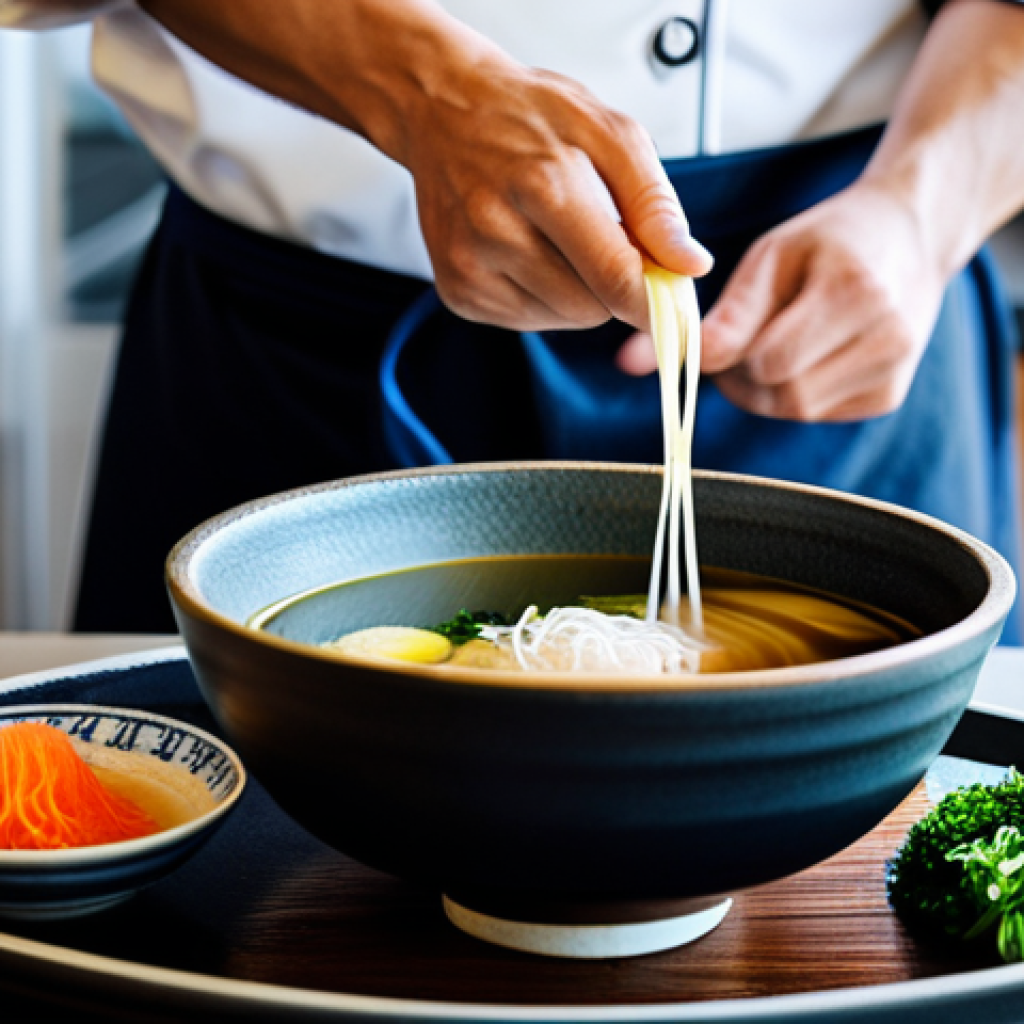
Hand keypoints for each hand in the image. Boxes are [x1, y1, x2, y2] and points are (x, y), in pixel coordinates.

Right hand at [400, 54, 712, 331]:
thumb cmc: (531, 117)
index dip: (653, 302)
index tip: (674, 308)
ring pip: (564, 319)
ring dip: (578, 290)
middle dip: (612, 284)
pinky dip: (543, 296)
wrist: (444, 111)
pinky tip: (528, 250)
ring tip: (557, 236)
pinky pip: (529, 321)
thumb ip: (655, 205)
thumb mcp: (610, 133)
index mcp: (544, 186)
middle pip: (593, 308)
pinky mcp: (458, 292)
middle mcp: (497, 232)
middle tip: (604, 238)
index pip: (615, 276)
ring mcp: (471, 267)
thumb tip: (692, 266)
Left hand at [618, 182, 947, 421]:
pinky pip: (818, 413)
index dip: (726, 359)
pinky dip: (795, 394)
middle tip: (738, 343)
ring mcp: (893, 370)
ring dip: (763, 389)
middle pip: (780, 393)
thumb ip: (717, 317)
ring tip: (767, 345)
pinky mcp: (889, 395)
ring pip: (795, 410)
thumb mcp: (771, 258)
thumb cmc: (827, 241)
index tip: (706, 343)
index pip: (767, 361)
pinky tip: (803, 357)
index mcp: (854, 290)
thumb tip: (636, 363)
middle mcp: (885, 335)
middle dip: (743, 376)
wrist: (910, 235)